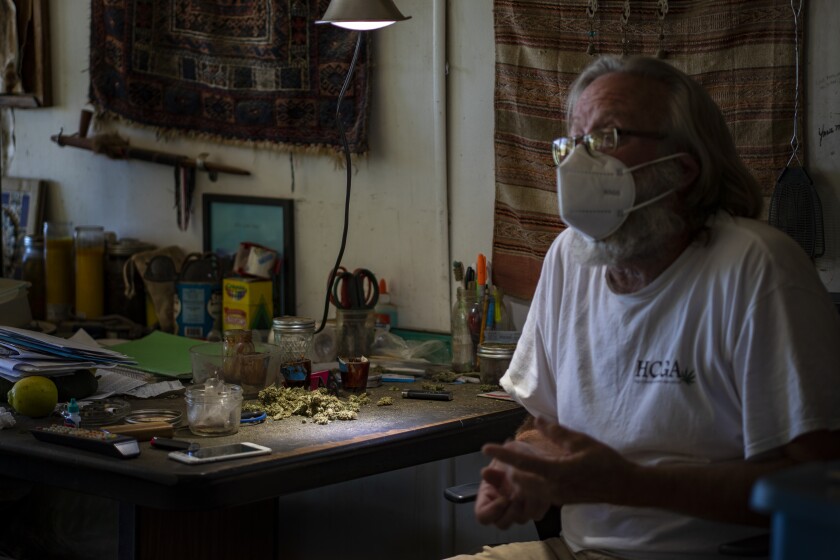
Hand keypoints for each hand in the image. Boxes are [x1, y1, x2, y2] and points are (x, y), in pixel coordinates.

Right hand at [474, 454, 549, 528]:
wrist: (534, 454)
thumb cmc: (513, 454)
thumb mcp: (503, 455)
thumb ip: (494, 468)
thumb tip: (485, 473)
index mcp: (488, 497)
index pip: (483, 517)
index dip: (492, 511)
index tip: (503, 499)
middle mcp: (502, 508)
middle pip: (502, 523)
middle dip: (510, 512)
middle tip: (517, 498)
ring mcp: (519, 511)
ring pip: (520, 519)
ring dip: (524, 506)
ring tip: (530, 489)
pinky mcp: (535, 509)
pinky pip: (536, 514)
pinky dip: (538, 503)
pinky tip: (540, 489)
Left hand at [482, 417, 636, 507]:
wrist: (623, 486)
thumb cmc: (605, 462)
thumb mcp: (582, 442)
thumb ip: (557, 432)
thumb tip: (537, 419)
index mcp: (557, 472)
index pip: (522, 463)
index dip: (502, 454)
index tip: (484, 447)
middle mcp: (553, 488)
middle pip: (519, 479)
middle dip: (507, 466)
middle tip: (503, 448)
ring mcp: (556, 497)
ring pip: (526, 488)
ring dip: (516, 475)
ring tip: (513, 459)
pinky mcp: (561, 500)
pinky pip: (537, 492)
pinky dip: (528, 481)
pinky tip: (531, 471)